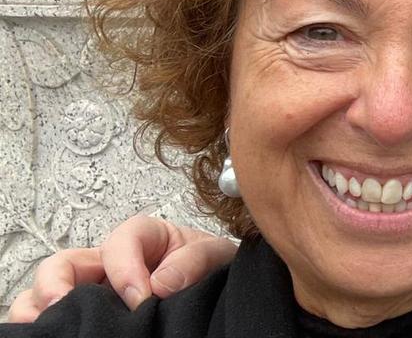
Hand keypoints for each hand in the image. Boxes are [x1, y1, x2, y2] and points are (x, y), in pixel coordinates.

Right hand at [5, 215, 235, 321]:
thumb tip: (160, 284)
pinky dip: (45, 323)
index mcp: (143, 237)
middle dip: (56, 282)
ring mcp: (94, 289)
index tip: (142, 298)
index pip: (120, 242)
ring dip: (42, 306)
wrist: (214, 290)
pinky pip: (54, 315)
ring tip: (52, 325)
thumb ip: (194, 260)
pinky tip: (55, 332)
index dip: (125, 269)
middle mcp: (109, 262)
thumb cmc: (210, 268)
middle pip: (64, 262)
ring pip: (48, 290)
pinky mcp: (89, 312)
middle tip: (65, 307)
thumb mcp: (215, 255)